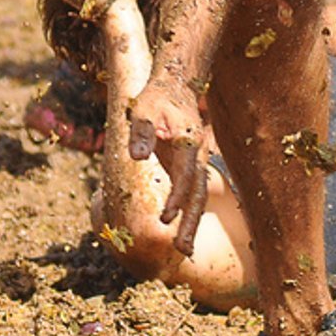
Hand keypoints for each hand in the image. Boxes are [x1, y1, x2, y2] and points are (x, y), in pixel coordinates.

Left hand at [127, 73, 210, 256]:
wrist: (176, 85)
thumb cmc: (157, 98)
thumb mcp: (144, 109)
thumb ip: (141, 132)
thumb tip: (137, 157)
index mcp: (189, 141)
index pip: (186, 174)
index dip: (177, 196)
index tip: (166, 217)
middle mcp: (198, 154)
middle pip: (198, 193)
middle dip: (190, 221)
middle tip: (183, 249)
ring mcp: (196, 161)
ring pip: (198, 196)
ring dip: (191, 222)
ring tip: (184, 249)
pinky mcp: (189, 165)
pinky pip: (191, 192)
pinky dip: (188, 212)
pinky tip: (181, 230)